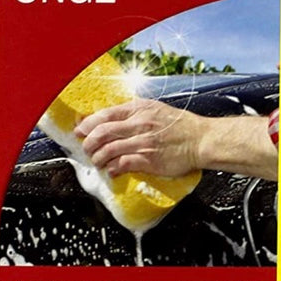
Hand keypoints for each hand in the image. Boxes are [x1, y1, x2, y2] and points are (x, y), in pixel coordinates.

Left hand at [75, 99, 204, 177]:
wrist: (201, 140)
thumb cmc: (180, 126)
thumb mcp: (156, 109)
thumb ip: (135, 113)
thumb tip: (113, 120)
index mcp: (139, 110)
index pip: (105, 115)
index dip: (88, 124)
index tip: (80, 131)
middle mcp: (139, 124)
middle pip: (102, 133)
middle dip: (89, 143)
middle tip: (87, 149)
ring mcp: (143, 142)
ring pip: (109, 150)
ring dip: (98, 158)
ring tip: (97, 162)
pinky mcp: (149, 160)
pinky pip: (123, 164)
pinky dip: (113, 168)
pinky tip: (111, 171)